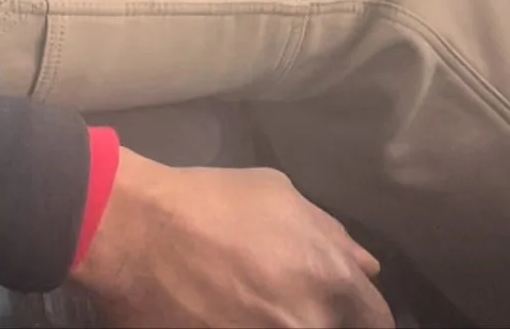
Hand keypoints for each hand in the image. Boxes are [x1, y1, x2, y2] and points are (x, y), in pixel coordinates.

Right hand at [75, 151, 393, 328]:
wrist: (134, 232)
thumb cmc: (209, 202)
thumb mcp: (276, 194)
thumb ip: (328, 233)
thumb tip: (365, 265)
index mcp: (329, 280)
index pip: (375, 320)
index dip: (361, 315)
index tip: (343, 311)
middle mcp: (309, 323)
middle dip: (317, 315)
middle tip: (280, 296)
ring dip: (280, 319)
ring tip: (247, 303)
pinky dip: (246, 327)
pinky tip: (226, 313)